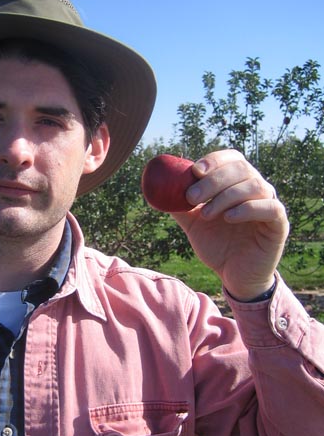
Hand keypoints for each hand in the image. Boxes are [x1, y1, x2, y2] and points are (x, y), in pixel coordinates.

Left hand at [171, 150, 288, 300]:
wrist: (235, 276)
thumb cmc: (217, 246)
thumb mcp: (193, 225)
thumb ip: (179, 207)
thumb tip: (157, 191)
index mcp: (238, 183)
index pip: (232, 158)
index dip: (214, 160)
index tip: (195, 171)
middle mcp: (257, 189)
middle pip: (241, 169)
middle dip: (214, 180)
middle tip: (192, 197)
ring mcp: (270, 205)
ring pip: (255, 186)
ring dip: (226, 196)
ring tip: (207, 214)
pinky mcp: (279, 224)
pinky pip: (271, 208)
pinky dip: (248, 209)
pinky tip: (229, 218)